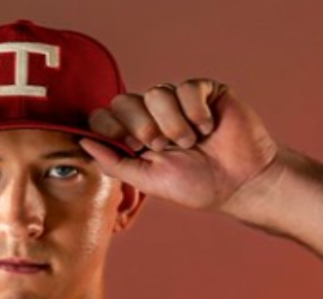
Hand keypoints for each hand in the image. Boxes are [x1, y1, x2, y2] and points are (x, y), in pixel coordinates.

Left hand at [78, 79, 280, 215]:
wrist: (241, 182)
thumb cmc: (197, 186)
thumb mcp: (148, 180)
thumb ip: (114, 162)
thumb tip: (81, 142)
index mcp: (135, 136)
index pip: (106, 115)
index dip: (111, 126)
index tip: (132, 145)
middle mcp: (153, 115)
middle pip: (125, 100)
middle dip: (143, 127)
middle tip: (164, 147)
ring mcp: (177, 100)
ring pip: (156, 93)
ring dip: (173, 124)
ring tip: (192, 142)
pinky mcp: (203, 90)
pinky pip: (186, 87)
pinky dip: (195, 112)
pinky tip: (209, 128)